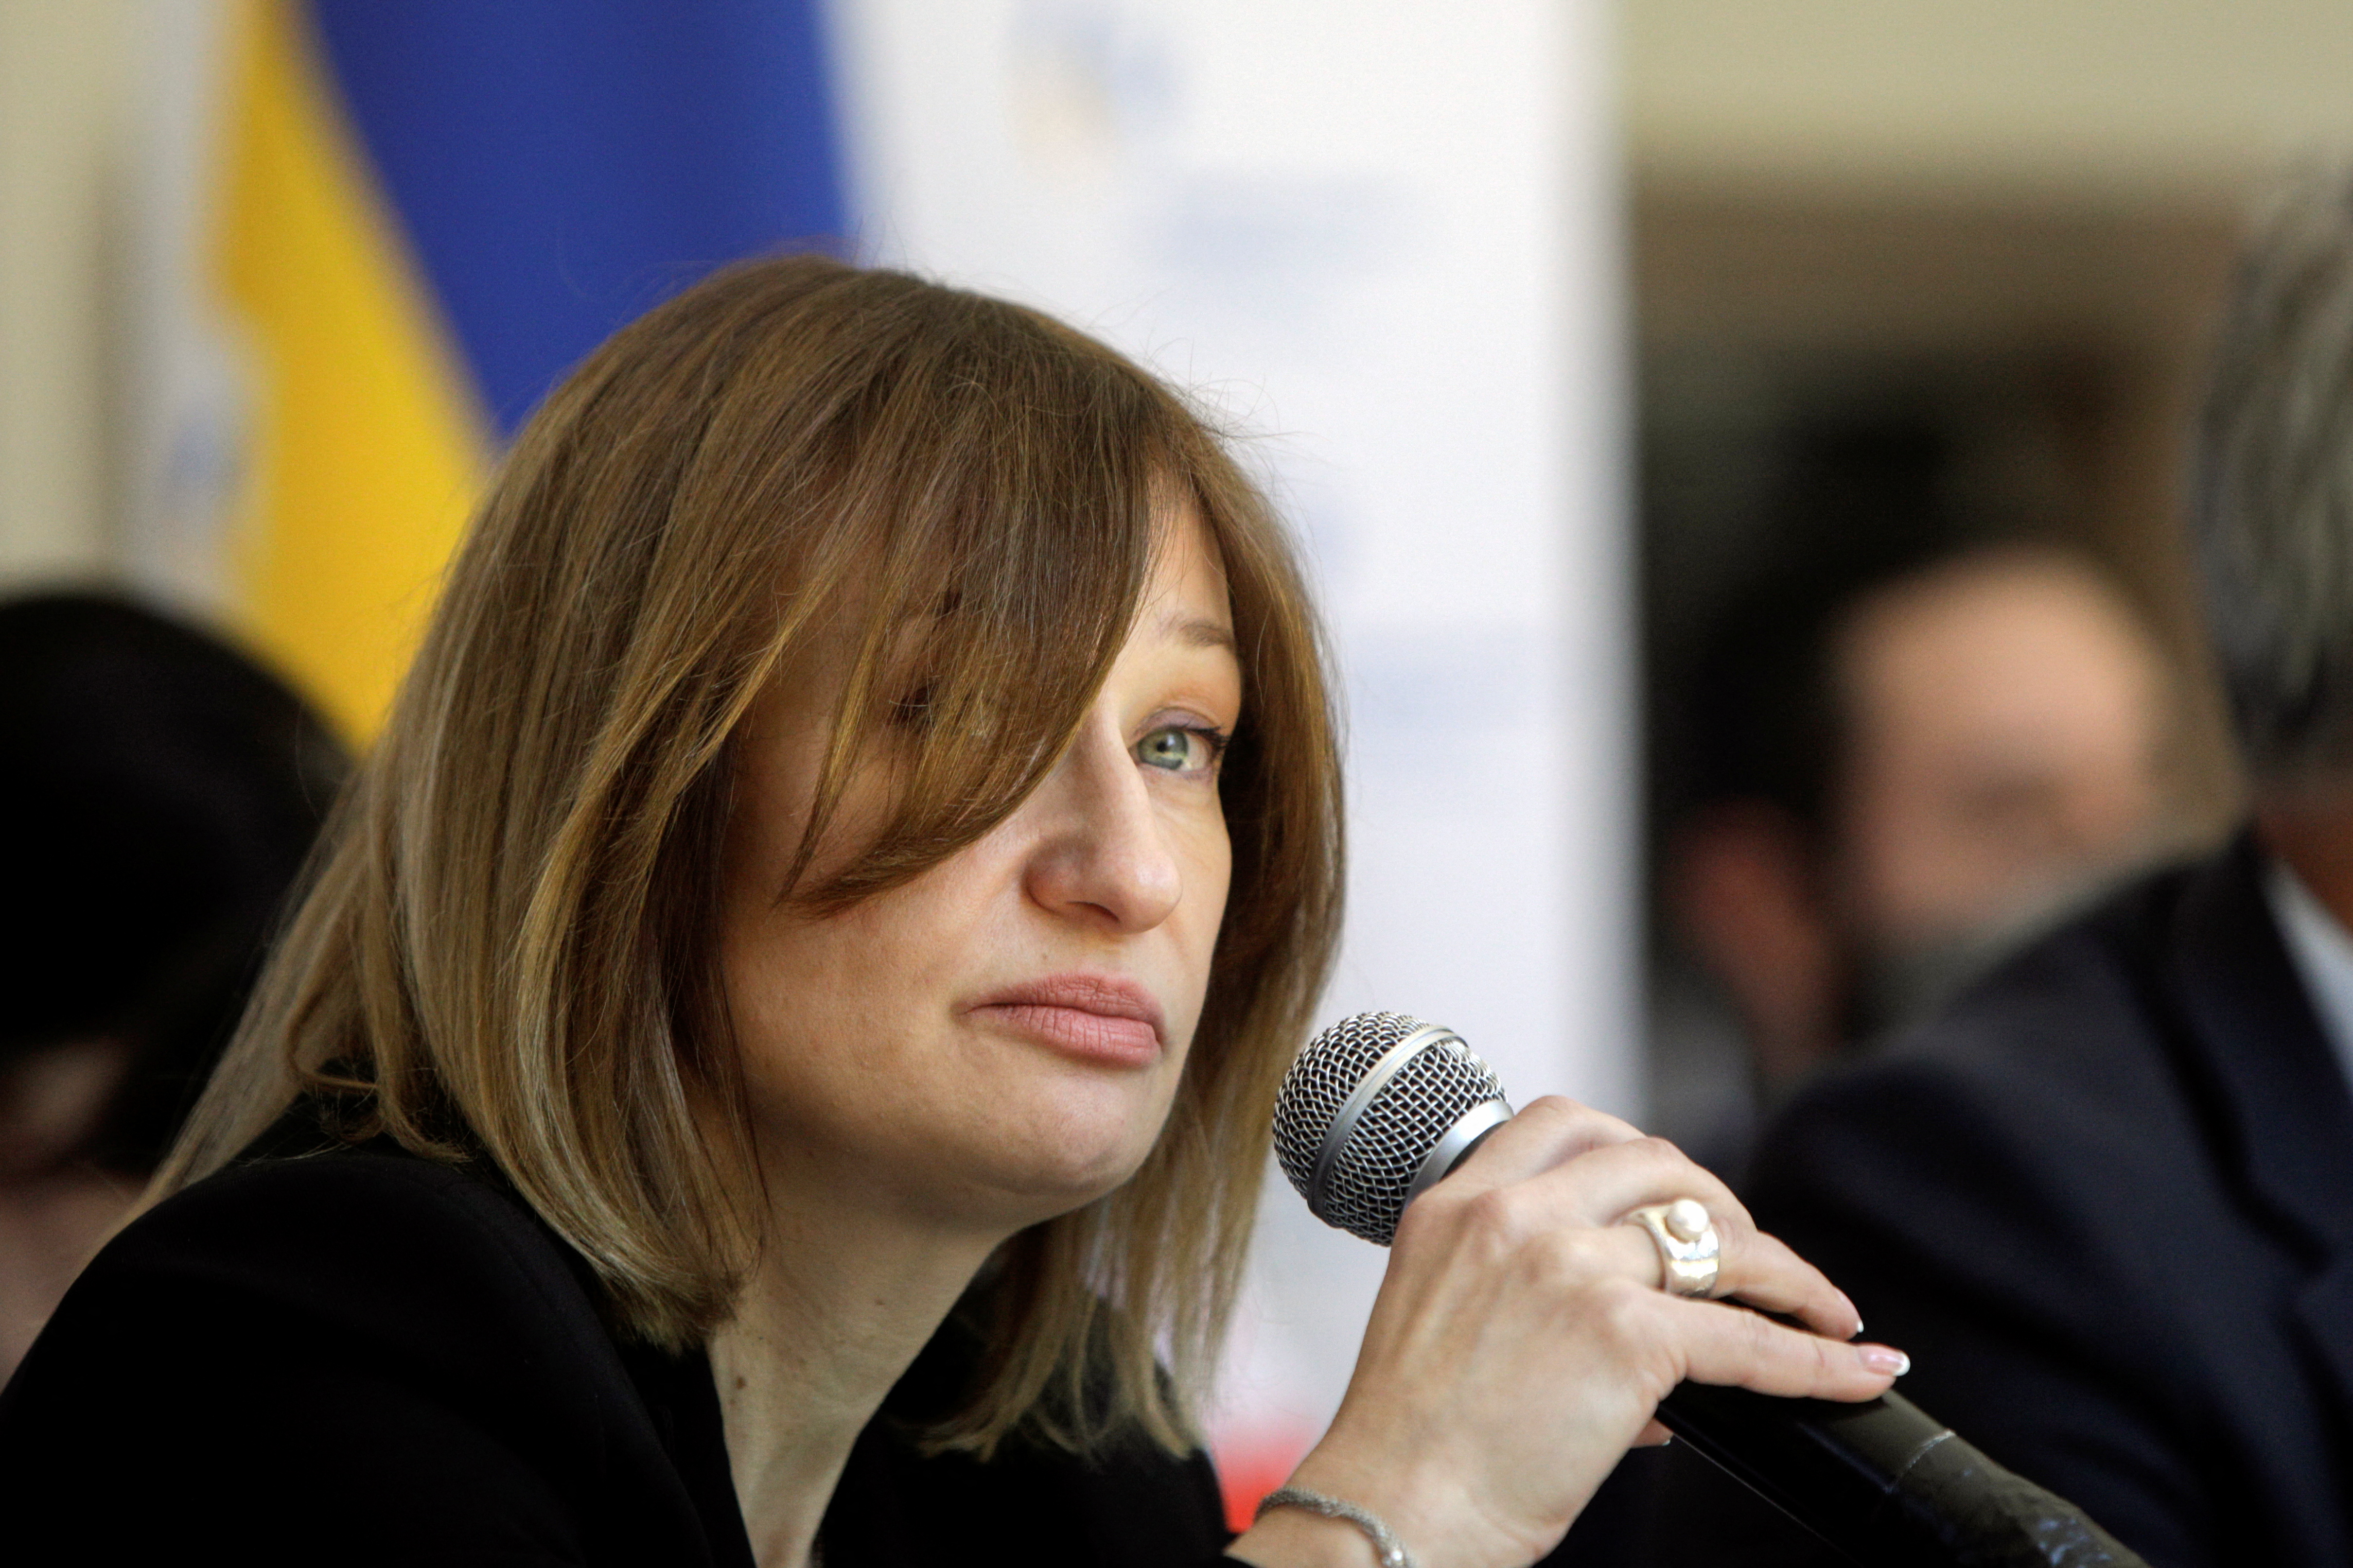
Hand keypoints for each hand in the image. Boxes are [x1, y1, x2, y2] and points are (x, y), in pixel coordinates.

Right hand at [1228, 1097, 1906, 1567]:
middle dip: (1722, 1205)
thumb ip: (1520, 1286)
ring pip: (1720, 1242)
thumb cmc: (1410, 1439)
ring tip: (1823, 1312)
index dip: (1637, 1150)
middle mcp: (1512, 1216)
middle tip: (1751, 1257)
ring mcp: (1572, 1268)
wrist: (1394, 1508)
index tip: (1674, 1190)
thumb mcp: (1440, 1314)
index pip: (1566, 1124)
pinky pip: (1751, 1341)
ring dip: (1787, 1275)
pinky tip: (1858, 1368)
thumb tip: (1641, 1334)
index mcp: (1457, 1204)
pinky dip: (1817, 1360)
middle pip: (1657, 1164)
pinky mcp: (1625, 1337)